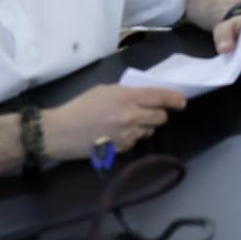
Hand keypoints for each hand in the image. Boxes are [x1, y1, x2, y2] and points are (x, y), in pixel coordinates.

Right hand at [42, 84, 185, 160]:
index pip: (160, 97)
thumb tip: (145, 97)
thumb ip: (126, 93)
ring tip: (125, 124)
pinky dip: (131, 138)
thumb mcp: (104, 90)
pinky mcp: (122, 149)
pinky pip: (136, 141)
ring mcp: (127, 134)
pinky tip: (115, 134)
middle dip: (157, 114)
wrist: (59, 132)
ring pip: (149, 131)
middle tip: (148, 113)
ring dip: (144, 127)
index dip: (175, 99)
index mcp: (126, 97)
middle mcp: (131, 116)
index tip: (181, 102)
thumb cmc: (80, 107)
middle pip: (161, 117)